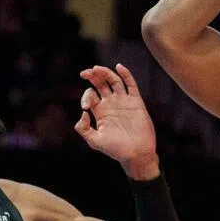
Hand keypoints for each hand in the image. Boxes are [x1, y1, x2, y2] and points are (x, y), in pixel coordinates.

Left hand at [75, 64, 159, 179]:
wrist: (136, 153)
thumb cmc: (115, 149)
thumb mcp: (94, 141)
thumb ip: (83, 128)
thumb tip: (83, 112)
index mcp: (100, 111)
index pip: (90, 95)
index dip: (86, 96)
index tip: (86, 107)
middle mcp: (111, 104)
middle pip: (100, 83)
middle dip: (92, 76)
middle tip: (85, 73)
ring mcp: (123, 101)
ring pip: (114, 81)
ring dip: (105, 73)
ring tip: (96, 68)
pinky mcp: (136, 102)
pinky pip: (131, 85)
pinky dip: (126, 74)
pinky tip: (118, 67)